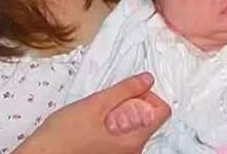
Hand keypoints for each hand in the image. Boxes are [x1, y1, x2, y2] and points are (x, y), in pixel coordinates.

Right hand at [23, 73, 170, 153]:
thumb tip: (147, 79)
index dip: (149, 95)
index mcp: (133, 140)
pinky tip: (93, 122)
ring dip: (121, 113)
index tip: (132, 91)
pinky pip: (122, 136)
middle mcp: (132, 152)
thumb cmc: (64, 135)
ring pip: (134, 126)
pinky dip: (113, 124)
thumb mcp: (96, 103)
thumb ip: (125, 90)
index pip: (162, 112)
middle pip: (148, 119)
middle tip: (109, 99)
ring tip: (98, 111)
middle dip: (133, 103)